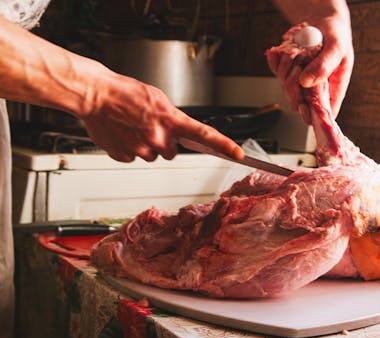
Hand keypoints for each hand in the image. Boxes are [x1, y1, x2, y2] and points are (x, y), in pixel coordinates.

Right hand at [80, 70, 243, 162]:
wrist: (96, 94)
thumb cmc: (125, 92)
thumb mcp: (157, 99)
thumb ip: (171, 118)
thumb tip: (176, 132)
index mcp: (170, 120)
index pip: (204, 135)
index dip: (224, 146)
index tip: (238, 154)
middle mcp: (158, 137)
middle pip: (171, 152)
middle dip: (165, 142)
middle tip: (150, 127)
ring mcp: (141, 149)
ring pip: (151, 155)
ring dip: (146, 145)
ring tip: (133, 128)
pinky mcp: (124, 156)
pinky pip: (134, 157)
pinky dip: (130, 148)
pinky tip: (123, 134)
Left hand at [269, 1, 353, 118]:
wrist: (323, 22)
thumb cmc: (336, 36)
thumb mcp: (337, 47)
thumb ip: (324, 65)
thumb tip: (306, 82)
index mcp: (331, 90)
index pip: (321, 114)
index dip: (311, 115)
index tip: (303, 106)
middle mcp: (314, 90)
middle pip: (297, 102)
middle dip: (293, 84)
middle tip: (299, 63)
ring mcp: (298, 83)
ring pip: (284, 87)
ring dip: (286, 68)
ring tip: (297, 51)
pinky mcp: (286, 72)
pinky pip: (276, 71)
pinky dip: (278, 60)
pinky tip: (286, 50)